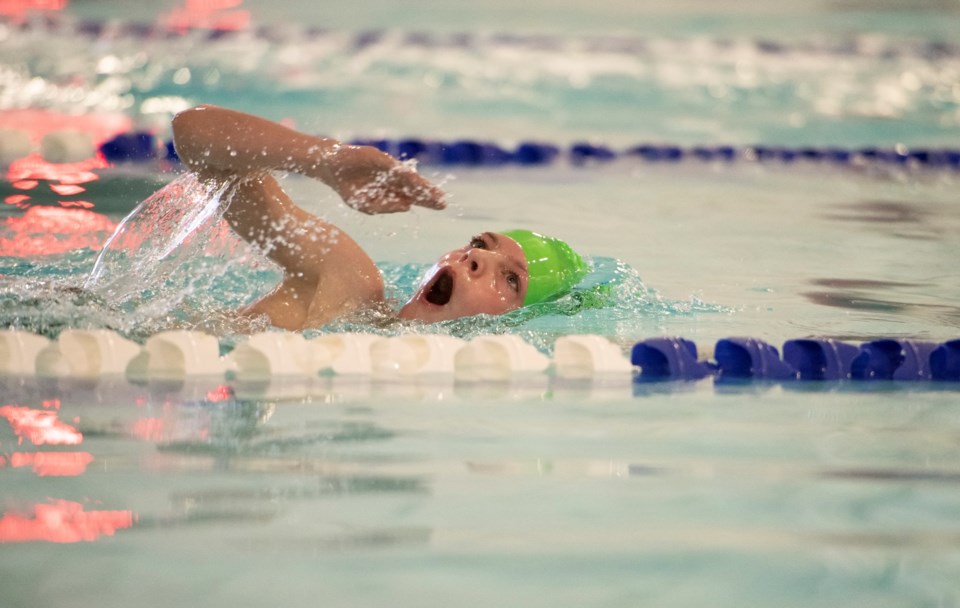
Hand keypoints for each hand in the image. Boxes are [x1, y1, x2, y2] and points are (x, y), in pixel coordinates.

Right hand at [325, 145, 446, 214]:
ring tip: (434, 193)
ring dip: (419, 185)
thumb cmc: (348, 186)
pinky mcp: (375, 156)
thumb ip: (386, 206)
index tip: (441, 205)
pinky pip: (390, 167)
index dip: (426, 199)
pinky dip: (401, 174)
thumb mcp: (365, 204)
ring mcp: (385, 166)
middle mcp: (392, 176)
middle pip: (414, 186)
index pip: (413, 194)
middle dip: (428, 194)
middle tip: (444, 202)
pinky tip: (412, 180)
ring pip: (405, 177)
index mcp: (391, 188)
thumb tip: (408, 206)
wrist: (331, 166)